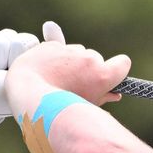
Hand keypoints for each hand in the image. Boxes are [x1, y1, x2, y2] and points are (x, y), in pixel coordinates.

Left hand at [6, 23, 131, 112]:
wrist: (29, 96)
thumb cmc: (60, 107)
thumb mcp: (86, 105)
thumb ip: (104, 97)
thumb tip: (115, 95)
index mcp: (102, 75)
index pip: (123, 63)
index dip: (119, 68)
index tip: (113, 74)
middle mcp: (89, 59)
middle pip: (97, 58)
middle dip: (89, 68)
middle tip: (76, 84)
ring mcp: (70, 50)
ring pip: (78, 52)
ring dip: (73, 62)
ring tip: (58, 79)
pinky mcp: (53, 45)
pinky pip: (60, 49)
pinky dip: (56, 58)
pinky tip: (47, 71)